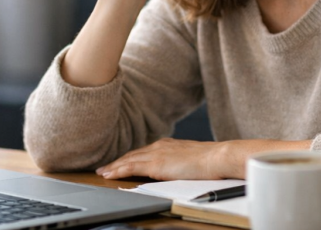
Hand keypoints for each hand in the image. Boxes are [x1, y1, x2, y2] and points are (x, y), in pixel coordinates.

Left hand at [96, 138, 226, 180]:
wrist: (217, 157)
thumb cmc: (211, 162)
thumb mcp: (192, 160)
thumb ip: (181, 163)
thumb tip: (178, 170)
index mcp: (168, 145)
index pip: (144, 152)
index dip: (130, 158)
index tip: (120, 163)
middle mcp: (160, 146)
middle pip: (133, 155)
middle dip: (118, 162)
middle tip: (105, 168)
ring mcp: (156, 154)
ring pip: (128, 160)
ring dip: (114, 166)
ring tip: (103, 173)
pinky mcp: (156, 164)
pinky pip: (131, 167)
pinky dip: (118, 170)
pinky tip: (109, 175)